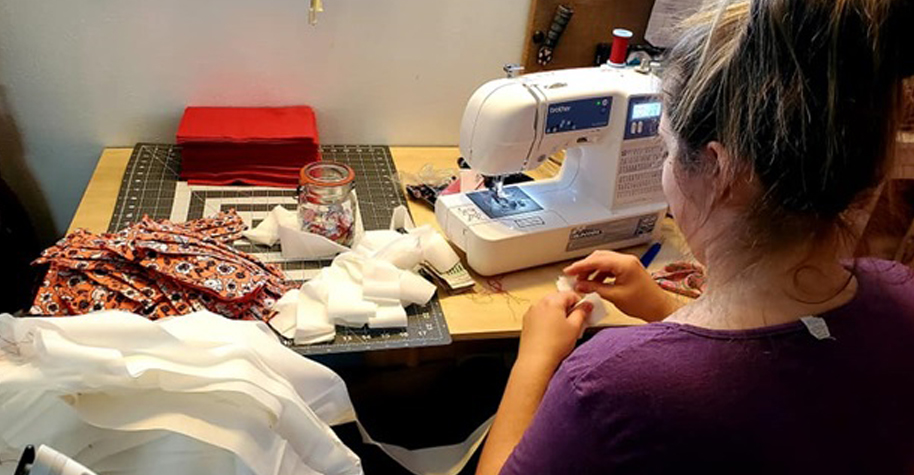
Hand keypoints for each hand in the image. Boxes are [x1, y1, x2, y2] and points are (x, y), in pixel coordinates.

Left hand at [518, 292, 591, 369]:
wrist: (536, 360)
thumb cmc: (554, 345)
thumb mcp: (575, 327)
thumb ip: (582, 312)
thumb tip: (586, 305)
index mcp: (552, 301)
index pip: (570, 294)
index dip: (580, 301)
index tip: (585, 310)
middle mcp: (540, 304)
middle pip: (558, 298)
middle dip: (568, 307)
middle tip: (576, 320)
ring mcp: (531, 312)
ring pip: (548, 306)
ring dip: (557, 312)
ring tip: (564, 328)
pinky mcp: (526, 322)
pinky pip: (540, 314)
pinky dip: (547, 318)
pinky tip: (552, 332)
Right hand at [563, 250, 680, 321]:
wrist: (659, 308)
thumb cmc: (643, 303)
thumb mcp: (614, 296)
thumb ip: (595, 288)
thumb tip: (581, 285)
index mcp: (624, 264)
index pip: (596, 260)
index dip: (580, 265)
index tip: (568, 271)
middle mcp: (626, 260)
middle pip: (599, 257)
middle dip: (584, 266)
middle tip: (573, 276)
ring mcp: (628, 264)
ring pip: (604, 261)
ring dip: (592, 270)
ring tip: (582, 282)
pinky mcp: (629, 269)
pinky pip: (610, 267)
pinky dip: (600, 273)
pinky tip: (594, 283)